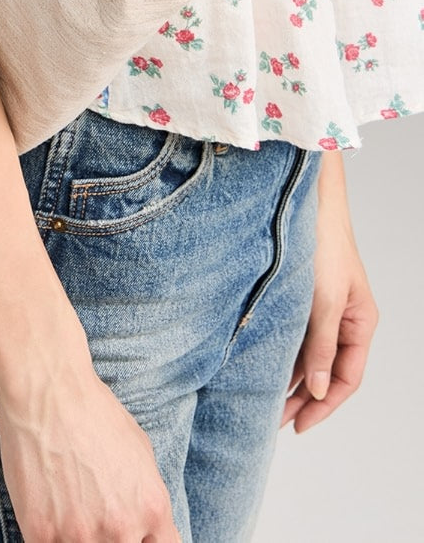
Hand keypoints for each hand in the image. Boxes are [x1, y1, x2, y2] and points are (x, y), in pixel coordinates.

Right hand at [0, 358, 181, 541]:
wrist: (48, 391)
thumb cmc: (94, 412)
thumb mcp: (141, 452)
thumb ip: (148, 498)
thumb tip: (146, 528)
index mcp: (152, 509)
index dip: (144, 542)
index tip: (130, 533)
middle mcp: (122, 529)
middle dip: (110, 536)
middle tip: (92, 508)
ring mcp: (81, 536)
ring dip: (76, 535)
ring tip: (67, 503)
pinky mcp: (42, 534)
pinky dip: (47, 533)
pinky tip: (45, 504)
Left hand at [279, 162, 378, 433]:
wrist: (305, 202)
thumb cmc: (322, 244)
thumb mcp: (323, 299)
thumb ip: (322, 345)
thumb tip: (318, 389)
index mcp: (361, 323)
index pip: (348, 378)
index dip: (325, 405)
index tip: (300, 425)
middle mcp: (344, 320)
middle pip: (328, 372)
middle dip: (304, 399)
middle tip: (275, 422)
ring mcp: (324, 310)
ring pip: (311, 357)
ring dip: (292, 380)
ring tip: (267, 404)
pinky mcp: (303, 298)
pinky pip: (297, 337)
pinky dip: (284, 355)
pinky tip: (266, 368)